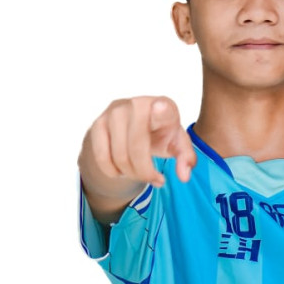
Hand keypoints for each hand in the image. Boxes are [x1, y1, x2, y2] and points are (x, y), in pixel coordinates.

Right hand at [79, 97, 196, 220]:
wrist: (132, 126)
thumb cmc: (160, 134)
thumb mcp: (177, 143)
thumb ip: (186, 158)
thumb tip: (184, 176)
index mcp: (163, 105)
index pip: (162, 108)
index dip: (160, 111)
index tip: (160, 108)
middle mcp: (137, 104)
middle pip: (137, 147)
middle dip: (145, 172)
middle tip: (155, 180)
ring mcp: (114, 112)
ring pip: (119, 156)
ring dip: (130, 174)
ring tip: (140, 174)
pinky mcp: (98, 124)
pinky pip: (102, 157)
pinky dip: (112, 172)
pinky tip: (122, 171)